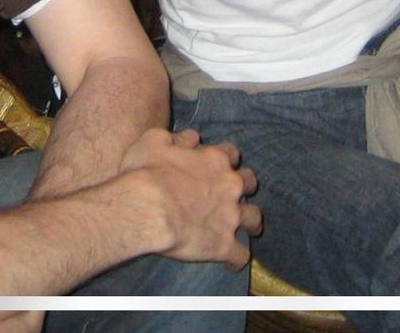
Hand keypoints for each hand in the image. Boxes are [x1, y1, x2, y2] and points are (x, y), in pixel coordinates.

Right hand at [119, 127, 260, 268]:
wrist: (147, 209)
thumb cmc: (146, 173)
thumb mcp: (155, 141)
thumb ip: (178, 137)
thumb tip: (193, 137)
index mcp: (214, 160)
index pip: (231, 153)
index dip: (226, 159)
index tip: (220, 164)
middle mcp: (229, 185)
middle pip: (249, 182)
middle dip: (244, 187)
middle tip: (235, 193)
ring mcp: (230, 216)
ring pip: (254, 218)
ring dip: (251, 221)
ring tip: (249, 228)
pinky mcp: (223, 245)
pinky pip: (240, 255)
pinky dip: (237, 259)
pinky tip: (232, 263)